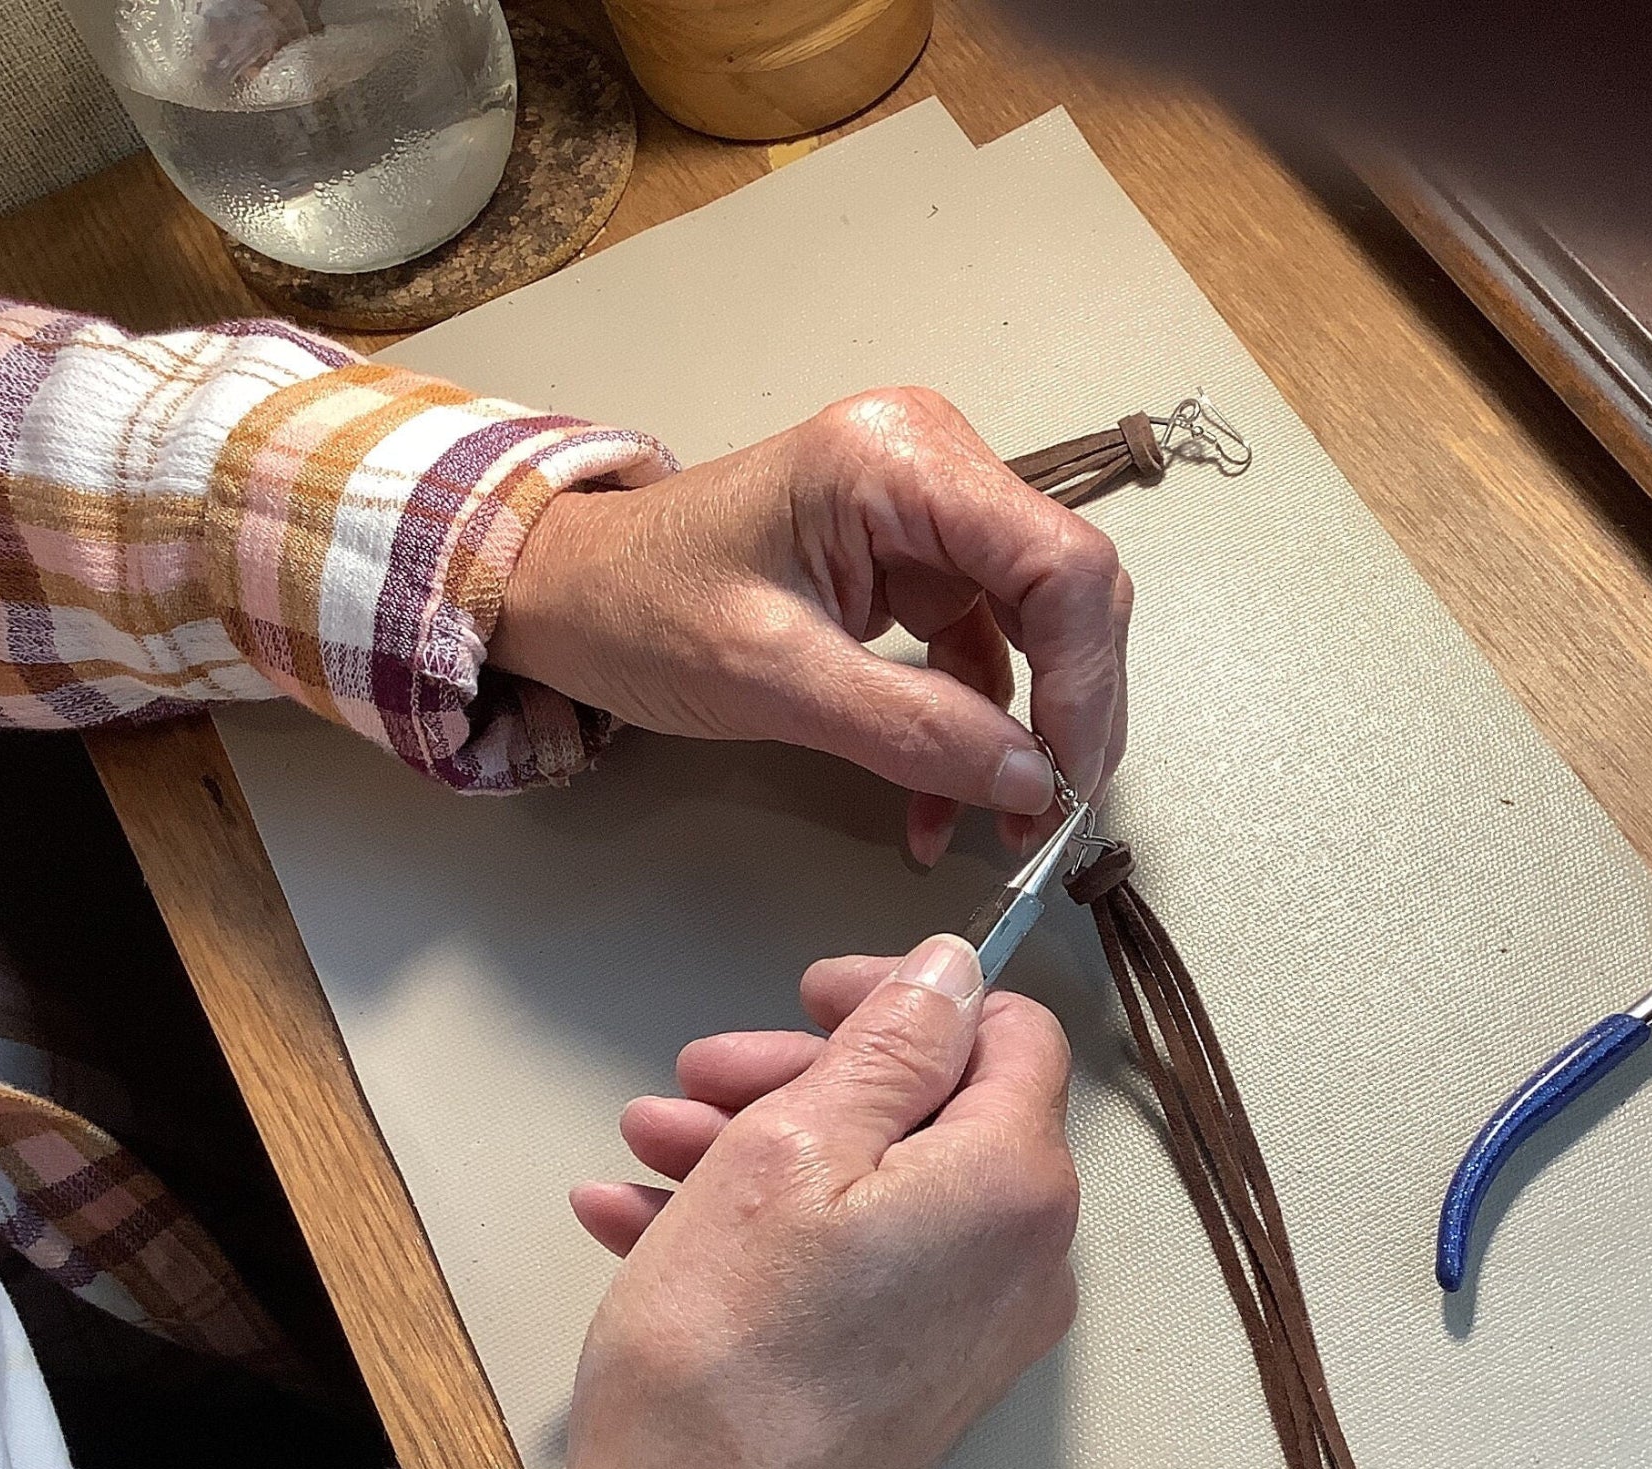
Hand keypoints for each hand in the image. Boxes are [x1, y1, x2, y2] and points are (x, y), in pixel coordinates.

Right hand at [480, 935, 1077, 1468]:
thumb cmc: (726, 1353)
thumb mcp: (791, 1149)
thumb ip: (891, 1044)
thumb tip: (955, 971)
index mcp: (1012, 1186)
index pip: (1008, 1034)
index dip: (905, 995)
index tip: (807, 996)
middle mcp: (1020, 1260)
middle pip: (927, 1112)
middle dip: (799, 1079)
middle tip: (692, 1078)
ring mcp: (971, 1331)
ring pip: (872, 1190)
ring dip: (756, 1150)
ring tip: (643, 1150)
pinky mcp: (915, 1381)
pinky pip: (853, 1267)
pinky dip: (760, 1232)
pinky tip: (639, 1221)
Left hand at [488, 389, 1132, 863]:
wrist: (566, 594)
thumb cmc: (636, 605)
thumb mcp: (771, 678)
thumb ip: (910, 730)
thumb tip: (1027, 782)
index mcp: (898, 459)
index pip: (1059, 561)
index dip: (1085, 681)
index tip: (1066, 782)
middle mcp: (930, 467)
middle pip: (1064, 592)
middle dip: (1066, 715)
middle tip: (1048, 818)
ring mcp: (924, 516)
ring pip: (1034, 630)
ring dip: (1023, 736)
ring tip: (1001, 827)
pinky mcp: (910, 565)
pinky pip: (978, 653)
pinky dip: (972, 732)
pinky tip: (946, 803)